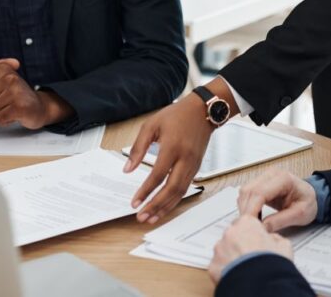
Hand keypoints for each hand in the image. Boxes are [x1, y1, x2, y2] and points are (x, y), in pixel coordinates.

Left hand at [0, 53, 67, 128]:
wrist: (38, 107)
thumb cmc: (15, 93)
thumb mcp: (2, 77)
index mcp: (3, 68)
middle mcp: (10, 77)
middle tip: (1, 103)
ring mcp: (15, 92)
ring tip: (7, 108)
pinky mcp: (20, 107)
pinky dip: (3, 121)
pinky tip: (12, 115)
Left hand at [123, 96, 213, 223]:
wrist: (202, 112)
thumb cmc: (176, 116)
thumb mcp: (151, 125)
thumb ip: (138, 147)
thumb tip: (127, 169)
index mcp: (172, 147)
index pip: (157, 175)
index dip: (145, 191)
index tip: (134, 202)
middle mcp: (185, 158)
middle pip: (171, 189)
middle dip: (156, 206)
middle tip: (142, 217)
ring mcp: (193, 165)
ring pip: (180, 192)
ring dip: (165, 208)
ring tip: (151, 218)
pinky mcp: (196, 168)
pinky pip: (185, 188)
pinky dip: (174, 201)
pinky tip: (164, 207)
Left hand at [208, 216, 292, 283]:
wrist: (260, 285)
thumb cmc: (271, 264)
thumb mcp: (284, 246)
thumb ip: (275, 238)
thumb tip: (273, 240)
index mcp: (246, 223)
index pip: (247, 222)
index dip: (253, 233)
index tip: (257, 241)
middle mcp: (230, 233)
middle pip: (234, 236)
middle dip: (241, 244)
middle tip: (253, 257)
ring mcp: (219, 249)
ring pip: (224, 251)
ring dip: (232, 257)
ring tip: (246, 268)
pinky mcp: (213, 266)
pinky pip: (219, 266)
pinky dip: (226, 270)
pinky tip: (238, 275)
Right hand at [237, 170, 317, 232]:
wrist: (311, 196)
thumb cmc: (308, 202)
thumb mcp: (300, 214)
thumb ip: (280, 221)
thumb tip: (262, 227)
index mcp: (283, 179)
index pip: (259, 192)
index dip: (251, 209)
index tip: (249, 224)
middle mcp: (272, 174)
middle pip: (248, 191)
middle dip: (246, 210)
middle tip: (250, 227)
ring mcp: (265, 177)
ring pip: (245, 192)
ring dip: (245, 208)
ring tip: (253, 223)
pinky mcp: (260, 183)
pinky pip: (247, 193)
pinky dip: (247, 206)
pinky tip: (254, 216)